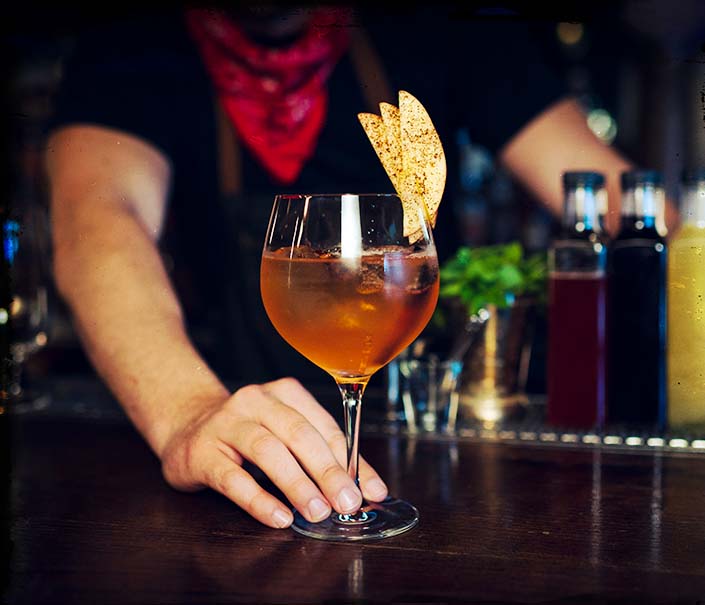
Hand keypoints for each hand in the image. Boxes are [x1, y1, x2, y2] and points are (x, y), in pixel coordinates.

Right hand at [160, 377, 388, 527]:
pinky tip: (279, 517)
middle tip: (347, 502)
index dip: (352, 460)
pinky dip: (258, 499)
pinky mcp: (201, 452)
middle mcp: (256, 401)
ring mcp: (226, 424)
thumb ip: (321, 456)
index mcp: (285, 394)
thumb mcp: (284, 435)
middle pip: (298, 434)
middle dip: (328, 470)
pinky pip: (232, 477)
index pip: (325, 427)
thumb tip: (365, 488)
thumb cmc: (247, 435)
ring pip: (267, 451)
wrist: (185, 426)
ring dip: (296, 484)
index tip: (372, 491)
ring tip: (317, 511)